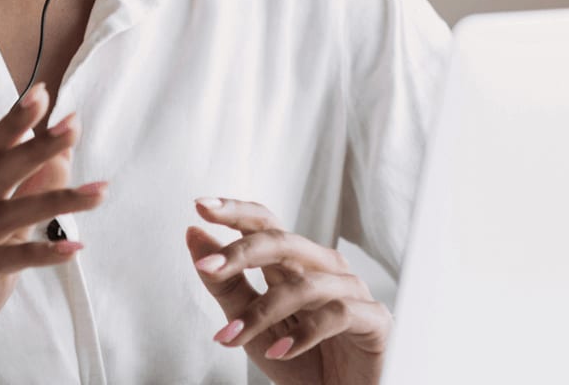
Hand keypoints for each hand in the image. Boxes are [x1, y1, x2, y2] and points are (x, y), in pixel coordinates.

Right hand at [0, 83, 106, 384]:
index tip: (45, 94)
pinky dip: (36, 253)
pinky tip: (71, 248)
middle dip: (35, 146)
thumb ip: (20, 212)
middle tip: (73, 123)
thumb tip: (58, 168)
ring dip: (54, 201)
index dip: (14, 124)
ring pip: (2, 216)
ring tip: (99, 192)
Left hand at [186, 197, 390, 384]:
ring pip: (304, 284)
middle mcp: (324, 268)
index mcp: (295, 264)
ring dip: (262, 312)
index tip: (201, 206)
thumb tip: (194, 236)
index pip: (266, 224)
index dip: (236, 212)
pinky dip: (304, 334)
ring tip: (233, 336)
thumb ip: (226, 283)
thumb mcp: (252, 324)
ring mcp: (351, 290)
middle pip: (283, 243)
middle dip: (241, 252)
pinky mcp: (374, 319)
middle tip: (207, 267)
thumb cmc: (303, 361)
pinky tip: (279, 351)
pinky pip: (337, 314)